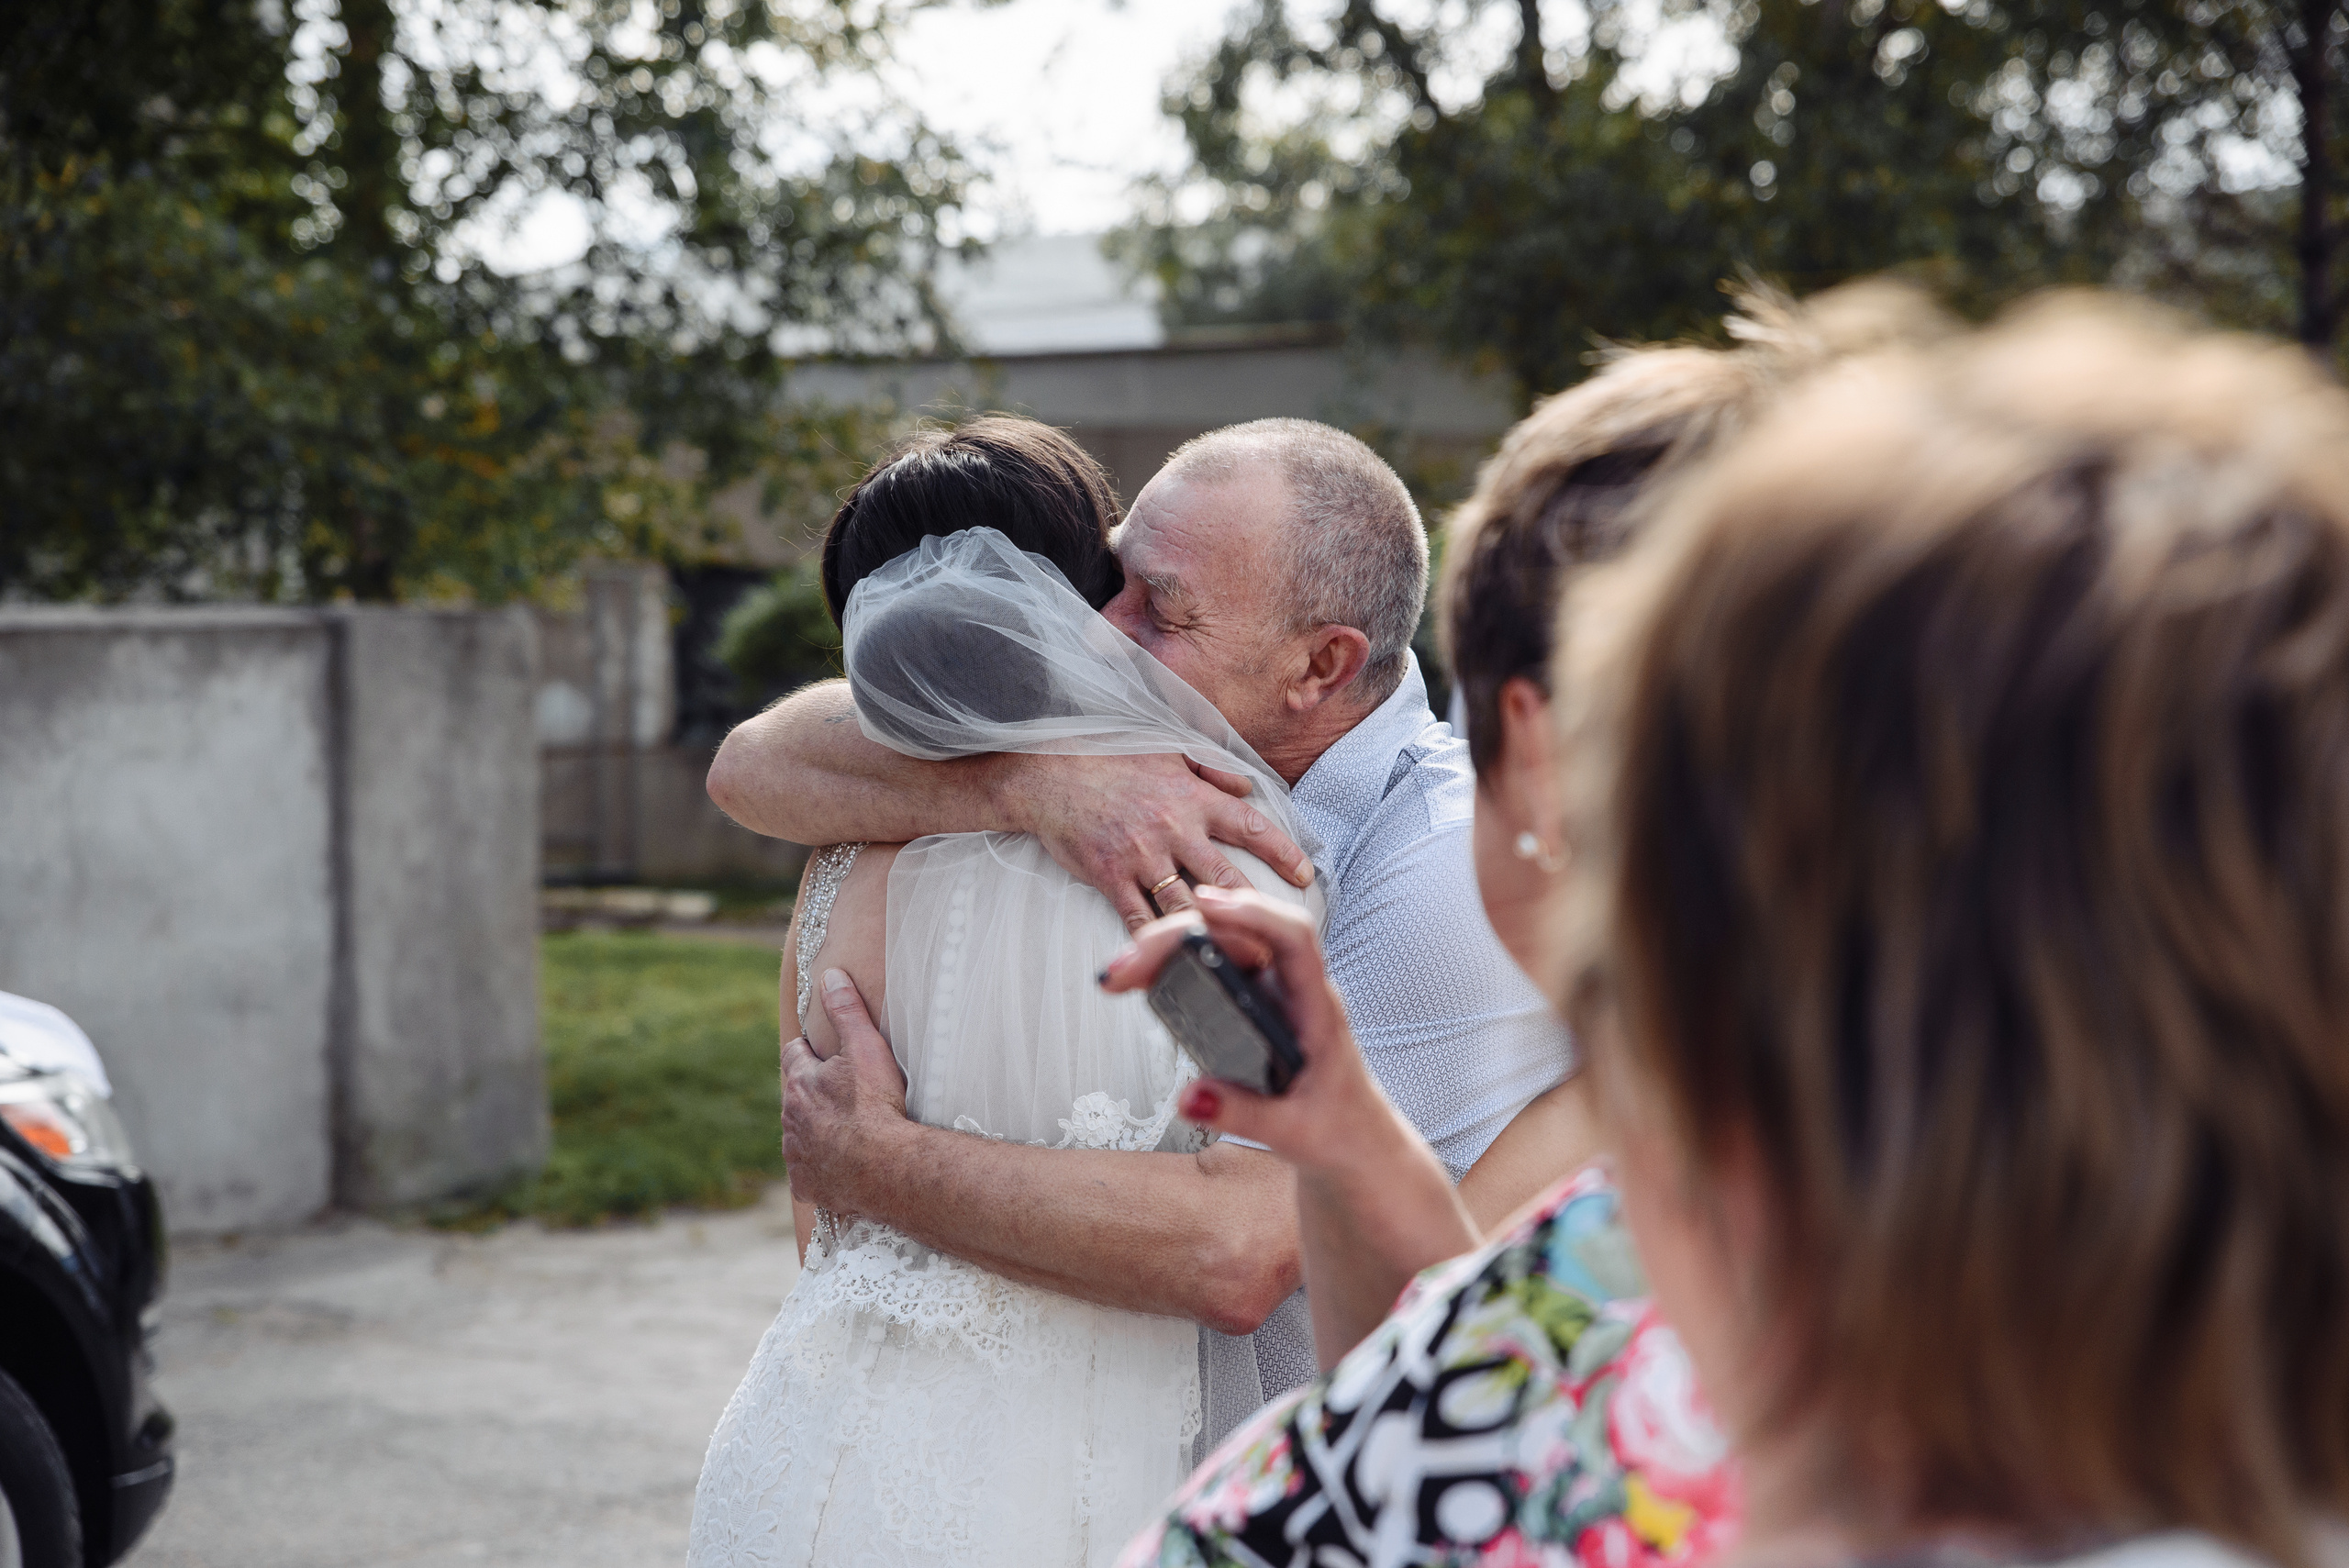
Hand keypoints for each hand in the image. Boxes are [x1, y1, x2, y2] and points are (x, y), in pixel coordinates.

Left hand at [780, 968, 912, 1211]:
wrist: (885, 1166)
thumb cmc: (877, 1104)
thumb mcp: (865, 1047)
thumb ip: (846, 1009)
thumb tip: (830, 976)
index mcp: (800, 1083)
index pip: (793, 1056)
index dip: (808, 1050)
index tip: (819, 1049)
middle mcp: (790, 1119)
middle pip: (794, 1098)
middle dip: (809, 1093)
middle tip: (836, 1092)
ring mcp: (797, 1155)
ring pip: (798, 1136)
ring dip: (813, 1131)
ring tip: (841, 1131)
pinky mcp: (808, 1185)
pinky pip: (807, 1174)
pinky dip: (819, 1169)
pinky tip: (839, 1167)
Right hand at [998, 752, 1313, 930]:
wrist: (1047, 775)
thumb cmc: (1108, 759)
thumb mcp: (1166, 751)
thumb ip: (1211, 769)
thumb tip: (1248, 787)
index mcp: (1192, 798)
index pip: (1250, 824)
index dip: (1281, 851)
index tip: (1303, 873)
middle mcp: (1173, 828)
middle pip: (1225, 876)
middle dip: (1257, 905)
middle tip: (1279, 931)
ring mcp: (1142, 856)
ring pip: (1187, 903)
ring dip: (1213, 930)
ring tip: (1239, 956)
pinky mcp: (1111, 877)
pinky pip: (1140, 917)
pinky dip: (1160, 940)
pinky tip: (1177, 959)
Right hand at [1099, 886, 1390, 1177]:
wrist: (1351, 1137)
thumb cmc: (1336, 1126)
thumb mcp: (1293, 1132)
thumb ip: (1244, 1115)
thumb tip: (1187, 1097)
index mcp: (1317, 1009)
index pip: (1294, 940)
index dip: (1253, 913)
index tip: (1205, 905)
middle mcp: (1291, 990)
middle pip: (1237, 937)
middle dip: (1179, 937)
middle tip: (1125, 967)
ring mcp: (1268, 993)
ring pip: (1218, 947)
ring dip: (1168, 948)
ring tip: (1119, 973)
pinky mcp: (1247, 1005)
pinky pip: (1210, 968)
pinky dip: (1172, 966)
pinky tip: (1139, 977)